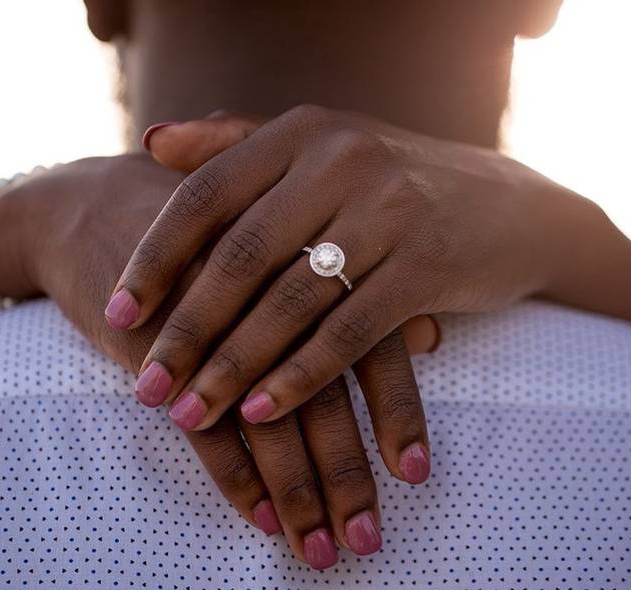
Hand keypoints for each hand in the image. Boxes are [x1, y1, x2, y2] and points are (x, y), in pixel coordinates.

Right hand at [0, 153, 431, 567]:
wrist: (92, 205)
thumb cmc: (210, 232)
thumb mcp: (283, 247)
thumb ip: (362, 294)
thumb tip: (435, 337)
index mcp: (309, 258)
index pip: (370, 345)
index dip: (396, 413)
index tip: (414, 475)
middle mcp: (268, 292)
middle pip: (322, 396)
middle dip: (346, 474)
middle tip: (365, 539)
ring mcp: (210, 321)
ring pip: (266, 421)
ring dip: (295, 491)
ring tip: (317, 548)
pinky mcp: (158, 348)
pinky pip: (203, 424)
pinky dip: (234, 475)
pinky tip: (259, 518)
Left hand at [110, 105, 590, 433]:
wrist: (514, 207)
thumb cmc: (398, 184)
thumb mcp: (321, 149)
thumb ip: (237, 144)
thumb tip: (152, 142)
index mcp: (301, 134)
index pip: (206, 196)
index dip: (156, 258)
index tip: (116, 313)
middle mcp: (340, 161)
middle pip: (240, 257)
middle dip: (186, 331)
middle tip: (146, 389)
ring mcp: (387, 211)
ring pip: (290, 302)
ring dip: (233, 367)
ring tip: (189, 415)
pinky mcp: (428, 264)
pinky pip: (348, 332)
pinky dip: (301, 376)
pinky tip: (263, 412)